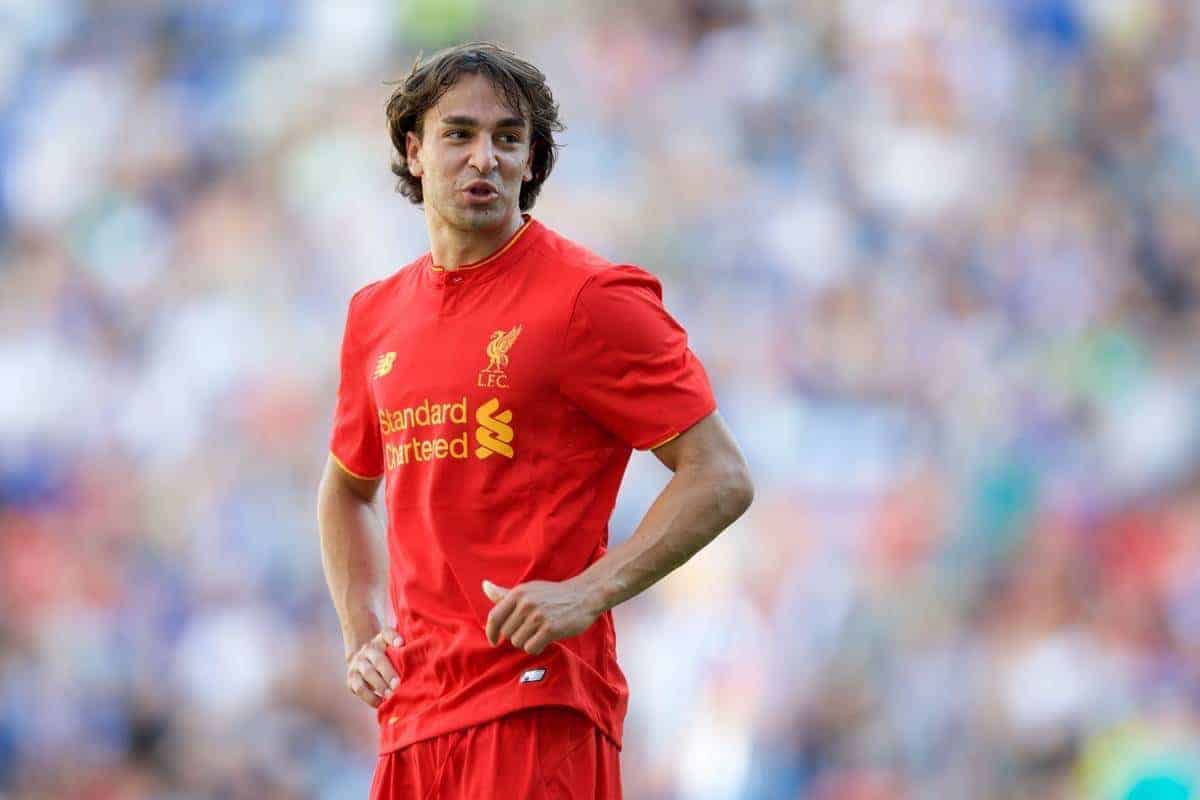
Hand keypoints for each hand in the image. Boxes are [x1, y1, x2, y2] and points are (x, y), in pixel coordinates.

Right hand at [345, 628, 402, 707]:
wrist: (360, 654)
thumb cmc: (385, 651)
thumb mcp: (392, 643)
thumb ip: (400, 643)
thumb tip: (405, 646)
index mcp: (379, 640)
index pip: (387, 634)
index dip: (394, 638)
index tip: (401, 644)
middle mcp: (366, 651)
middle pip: (378, 660)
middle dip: (388, 673)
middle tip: (398, 685)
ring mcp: (357, 665)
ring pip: (367, 675)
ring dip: (378, 687)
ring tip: (390, 696)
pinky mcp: (351, 680)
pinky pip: (359, 689)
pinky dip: (370, 698)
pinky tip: (381, 704)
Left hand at [482, 579, 601, 655]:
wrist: (584, 596)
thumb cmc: (553, 595)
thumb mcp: (528, 590)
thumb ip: (505, 593)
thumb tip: (484, 586)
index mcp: (518, 593)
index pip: (494, 617)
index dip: (490, 632)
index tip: (493, 641)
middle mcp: (525, 604)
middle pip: (507, 633)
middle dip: (517, 635)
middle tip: (531, 630)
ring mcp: (537, 616)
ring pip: (518, 642)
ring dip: (528, 642)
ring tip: (540, 632)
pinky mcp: (549, 629)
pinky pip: (531, 648)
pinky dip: (537, 647)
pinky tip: (545, 640)